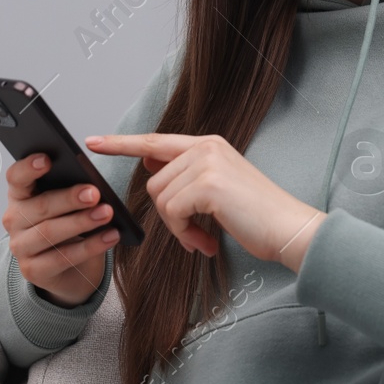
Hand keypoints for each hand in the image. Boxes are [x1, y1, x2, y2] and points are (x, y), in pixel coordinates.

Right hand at [1, 153, 117, 306]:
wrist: (69, 270)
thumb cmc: (69, 225)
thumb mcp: (67, 204)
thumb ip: (71, 189)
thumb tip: (92, 183)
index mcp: (20, 194)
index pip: (16, 177)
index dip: (29, 167)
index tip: (48, 159)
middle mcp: (14, 219)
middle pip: (40, 206)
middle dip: (69, 198)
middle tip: (94, 192)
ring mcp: (20, 247)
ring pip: (50, 232)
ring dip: (81, 222)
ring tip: (107, 213)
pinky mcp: (33, 271)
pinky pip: (63, 257)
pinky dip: (90, 246)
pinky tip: (111, 235)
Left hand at [84, 133, 323, 271]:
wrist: (289, 230)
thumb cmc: (257, 216)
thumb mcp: (218, 188)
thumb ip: (187, 175)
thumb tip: (151, 165)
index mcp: (208, 144)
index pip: (154, 141)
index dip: (122, 143)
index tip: (94, 142)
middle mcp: (206, 146)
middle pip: (154, 181)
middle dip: (169, 216)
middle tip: (194, 235)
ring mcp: (207, 162)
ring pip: (161, 199)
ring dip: (179, 228)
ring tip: (204, 239)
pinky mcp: (208, 184)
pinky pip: (172, 212)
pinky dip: (185, 235)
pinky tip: (206, 243)